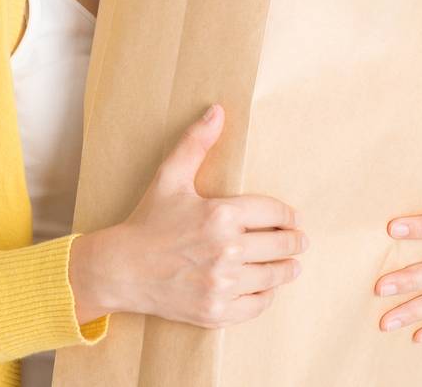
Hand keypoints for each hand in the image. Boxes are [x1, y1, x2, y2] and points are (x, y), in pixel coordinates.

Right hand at [110, 103, 308, 328]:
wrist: (121, 269)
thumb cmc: (148, 220)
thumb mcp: (170, 177)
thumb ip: (196, 143)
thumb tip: (217, 110)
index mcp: (221, 214)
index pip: (274, 212)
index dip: (288, 215)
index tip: (293, 218)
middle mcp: (226, 250)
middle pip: (281, 246)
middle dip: (295, 242)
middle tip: (301, 241)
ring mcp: (222, 283)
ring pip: (273, 276)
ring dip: (287, 270)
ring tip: (293, 266)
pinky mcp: (216, 311)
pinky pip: (257, 305)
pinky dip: (267, 296)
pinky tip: (267, 288)